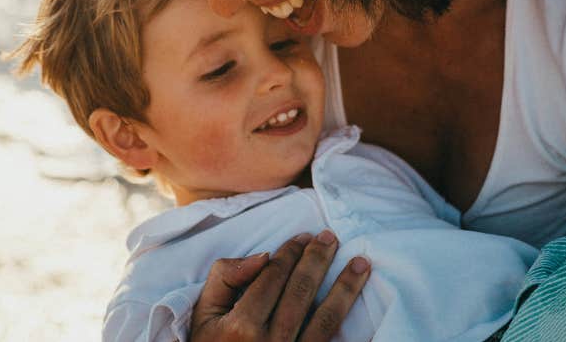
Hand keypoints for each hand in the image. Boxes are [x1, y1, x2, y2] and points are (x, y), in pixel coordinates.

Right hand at [190, 230, 370, 340]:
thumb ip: (224, 278)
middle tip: (329, 237)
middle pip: (301, 291)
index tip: (303, 237)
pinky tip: (361, 305)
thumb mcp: (203, 314)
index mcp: (241, 327)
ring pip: (325, 318)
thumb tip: (262, 256)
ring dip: (345, 287)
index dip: (290, 253)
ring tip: (361, 264)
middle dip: (318, 260)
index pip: (273, 277)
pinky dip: (349, 325)